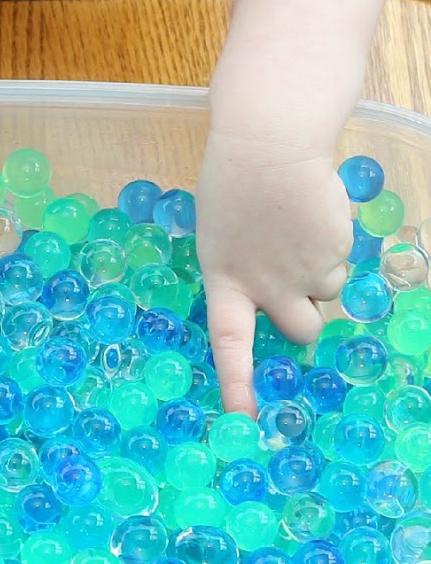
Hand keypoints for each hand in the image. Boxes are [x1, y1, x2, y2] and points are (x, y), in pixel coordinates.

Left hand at [194, 130, 353, 415]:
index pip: (230, 343)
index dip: (238, 384)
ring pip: (327, 290)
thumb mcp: (223, 231)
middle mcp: (266, 284)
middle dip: (308, 316)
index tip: (244, 422)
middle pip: (301, 330)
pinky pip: (340, 259)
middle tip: (299, 284)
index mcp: (225, 277)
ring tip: (297, 224)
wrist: (270, 142)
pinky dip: (332, 242)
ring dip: (319, 268)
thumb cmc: (235, 178)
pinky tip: (313, 210)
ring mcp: (303, 271)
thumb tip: (268, 295)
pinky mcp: (334, 251)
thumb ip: (242, 268)